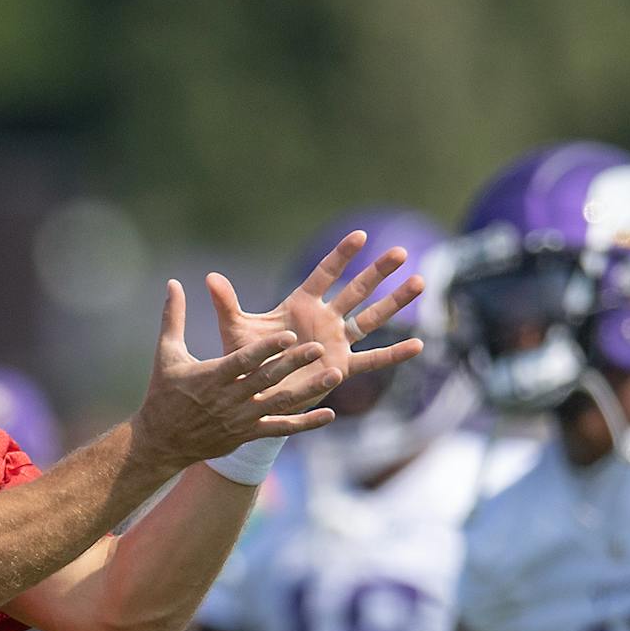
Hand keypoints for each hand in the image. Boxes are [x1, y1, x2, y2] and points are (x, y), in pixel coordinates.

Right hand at [130, 278, 338, 470]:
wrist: (161, 442)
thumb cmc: (164, 392)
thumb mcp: (166, 353)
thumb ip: (174, 317)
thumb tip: (173, 282)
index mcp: (211, 377)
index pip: (243, 361)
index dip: (266, 349)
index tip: (288, 335)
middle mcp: (228, 399)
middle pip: (266, 380)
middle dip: (293, 364)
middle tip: (319, 348)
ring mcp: (240, 419)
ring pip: (280, 405)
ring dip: (309, 391)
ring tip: (335, 375)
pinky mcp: (247, 434)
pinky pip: (280, 429)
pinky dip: (305, 423)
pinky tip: (328, 414)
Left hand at [204, 231, 425, 401]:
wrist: (252, 395)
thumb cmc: (243, 360)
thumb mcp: (236, 331)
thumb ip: (228, 304)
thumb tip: (209, 278)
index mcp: (300, 305)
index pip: (325, 274)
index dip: (341, 256)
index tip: (360, 235)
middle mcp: (324, 319)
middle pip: (356, 290)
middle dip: (378, 272)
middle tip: (401, 251)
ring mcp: (336, 342)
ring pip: (371, 318)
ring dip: (395, 302)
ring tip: (420, 283)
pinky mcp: (341, 368)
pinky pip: (372, 360)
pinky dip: (395, 354)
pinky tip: (420, 345)